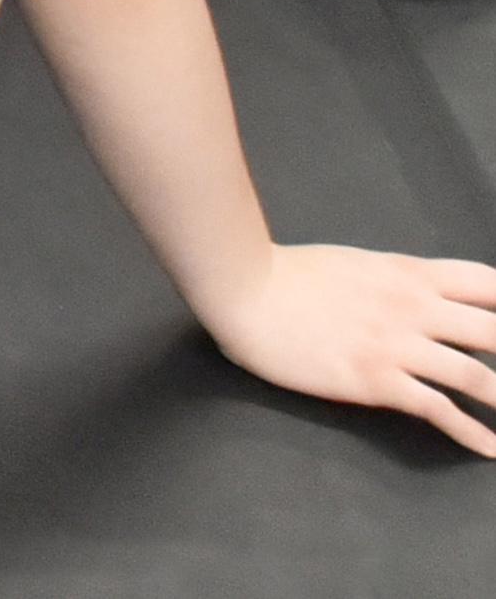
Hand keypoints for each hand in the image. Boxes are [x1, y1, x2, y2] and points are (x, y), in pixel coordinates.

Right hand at [196, 241, 495, 452]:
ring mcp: (397, 345)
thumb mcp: (357, 265)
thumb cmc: (289, 273)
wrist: (244, 290)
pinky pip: (437, 408)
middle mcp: (414, 308)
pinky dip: (471, 432)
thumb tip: (428, 301)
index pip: (487, 284)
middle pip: (494, 331)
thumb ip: (397, 282)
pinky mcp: (376, 380)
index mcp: (409, 274)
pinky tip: (490, 449)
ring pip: (476, 375)